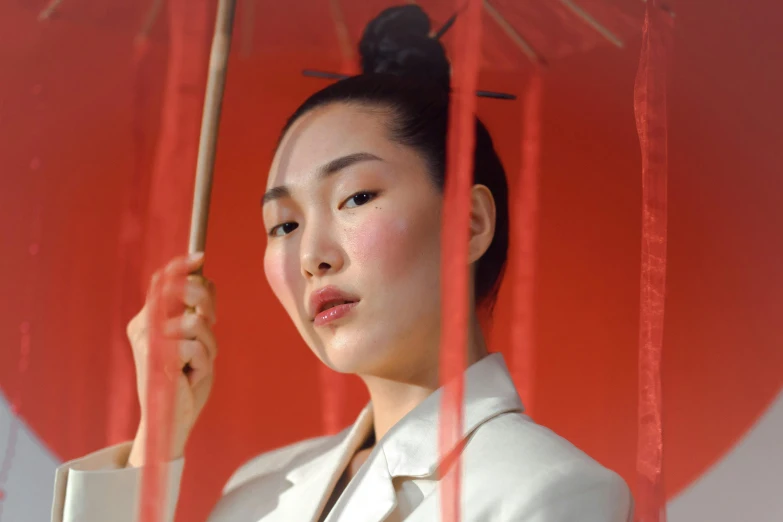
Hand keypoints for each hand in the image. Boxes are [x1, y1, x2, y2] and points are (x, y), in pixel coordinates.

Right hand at [126, 253, 216, 466]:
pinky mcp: (156, 362)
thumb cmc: (186, 380)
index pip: (161, 281)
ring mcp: (147, 344)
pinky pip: (196, 348)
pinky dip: (203, 364)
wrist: (172, 422)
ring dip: (209, 345)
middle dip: (207, 302)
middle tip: (212, 322)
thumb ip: (195, 313)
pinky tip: (191, 378)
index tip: (201, 258)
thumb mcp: (195, 340)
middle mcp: (142, 327)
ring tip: (198, 364)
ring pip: (195, 321)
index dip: (182, 265)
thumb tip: (203, 279)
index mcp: (148, 320)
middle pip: (182, 290)